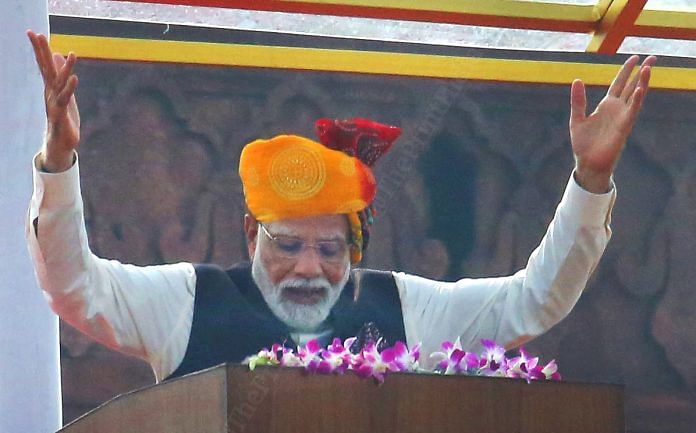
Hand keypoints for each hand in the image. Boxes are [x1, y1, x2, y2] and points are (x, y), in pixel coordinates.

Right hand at [27, 30, 80, 172]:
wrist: (61, 143)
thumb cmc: (64, 117)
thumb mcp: (65, 93)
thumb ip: (62, 76)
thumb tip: (60, 56)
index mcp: (51, 87)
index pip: (44, 65)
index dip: (40, 49)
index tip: (34, 32)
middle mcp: (51, 93)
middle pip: (46, 69)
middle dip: (41, 52)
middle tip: (35, 34)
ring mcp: (55, 103)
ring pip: (59, 83)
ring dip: (66, 69)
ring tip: (72, 54)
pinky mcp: (61, 114)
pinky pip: (65, 99)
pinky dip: (70, 88)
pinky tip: (74, 78)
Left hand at [570, 55, 655, 192]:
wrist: (588, 163)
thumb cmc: (584, 144)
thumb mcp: (577, 118)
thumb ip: (578, 100)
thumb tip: (577, 80)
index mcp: (606, 105)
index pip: (619, 84)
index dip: (626, 71)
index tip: (635, 58)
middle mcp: (617, 109)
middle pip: (632, 86)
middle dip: (642, 72)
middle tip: (653, 57)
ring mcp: (622, 117)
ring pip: (636, 96)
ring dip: (643, 82)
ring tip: (648, 68)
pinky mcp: (624, 127)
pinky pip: (632, 111)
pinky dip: (637, 100)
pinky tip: (641, 89)